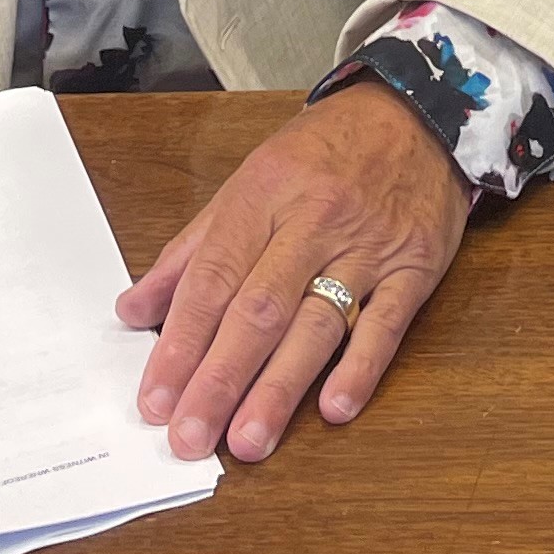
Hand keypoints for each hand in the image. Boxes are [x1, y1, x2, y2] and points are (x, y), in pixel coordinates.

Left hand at [118, 83, 469, 460]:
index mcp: (263, 195)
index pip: (213, 280)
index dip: (181, 343)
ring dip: (280, 387)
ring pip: (318, 323)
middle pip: (260, 310)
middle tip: (190, 437)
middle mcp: (314, 221)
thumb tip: (135, 308)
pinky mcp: (415, 267)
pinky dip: (361, 367)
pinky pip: (387, 322)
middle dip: (220, 379)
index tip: (155, 400)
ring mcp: (368, 247)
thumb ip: (193, 249)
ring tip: (247, 441)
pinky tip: (335, 409)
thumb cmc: (325, 151)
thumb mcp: (250, 180)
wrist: (418, 112)